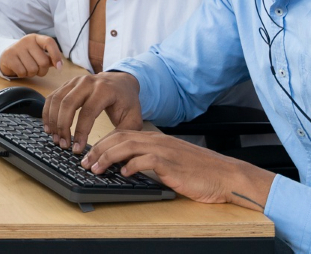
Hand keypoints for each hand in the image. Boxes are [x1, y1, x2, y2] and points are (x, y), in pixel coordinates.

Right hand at [0, 34, 64, 77]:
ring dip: (32, 74)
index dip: (56, 55)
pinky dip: (23, 75)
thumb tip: (59, 65)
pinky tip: (20, 70)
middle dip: (42, 71)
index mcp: (36, 38)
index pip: (49, 42)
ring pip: (33, 69)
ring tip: (27, 69)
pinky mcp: (8, 56)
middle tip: (37, 70)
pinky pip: (22, 72)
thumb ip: (49, 58)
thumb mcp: (38, 53)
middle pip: (43, 61)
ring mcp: (16, 48)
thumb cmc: (27, 56)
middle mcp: (26, 40)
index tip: (59, 67)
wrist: (6, 56)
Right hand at [42, 71, 142, 153]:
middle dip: (63, 127)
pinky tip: (49, 127)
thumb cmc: (127, 102)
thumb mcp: (133, 118)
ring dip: (53, 121)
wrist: (121, 82)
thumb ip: (122, 135)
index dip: (80, 132)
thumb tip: (106, 151)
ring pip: (57, 100)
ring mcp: (75, 81)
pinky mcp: (67, 84)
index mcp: (105, 90)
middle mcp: (88, 82)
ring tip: (56, 139)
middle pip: (68, 104)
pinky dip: (48, 113)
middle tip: (63, 145)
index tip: (77, 149)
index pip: (88, 112)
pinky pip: (52, 97)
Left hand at [80, 129, 274, 210]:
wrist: (226, 176)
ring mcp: (164, 150)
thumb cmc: (199, 172)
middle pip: (119, 138)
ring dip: (107, 157)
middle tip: (85, 162)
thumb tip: (126, 168)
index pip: (122, 135)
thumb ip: (150, 161)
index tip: (89, 155)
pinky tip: (124, 174)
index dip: (103, 144)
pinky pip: (146, 160)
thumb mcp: (169, 162)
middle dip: (99, 149)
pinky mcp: (171, 163)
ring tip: (96, 168)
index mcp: (156, 139)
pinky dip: (131, 166)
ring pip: (127, 146)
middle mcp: (157, 141)